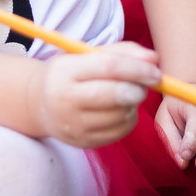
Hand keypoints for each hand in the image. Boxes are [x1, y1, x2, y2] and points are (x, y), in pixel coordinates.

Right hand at [32, 42, 160, 148]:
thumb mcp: (86, 55)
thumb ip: (122, 52)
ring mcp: (73, 125)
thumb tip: (154, 59)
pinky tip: (121, 109)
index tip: (156, 70)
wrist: (39, 104)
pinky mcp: (82, 142)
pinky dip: (128, 118)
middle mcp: (65, 100)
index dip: (137, 68)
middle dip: (139, 88)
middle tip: (148, 83)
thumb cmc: (70, 74)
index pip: (108, 67)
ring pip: (120, 115)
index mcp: (65, 72)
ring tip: (128, 94)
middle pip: (115, 95)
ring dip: (134, 104)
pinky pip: (119, 131)